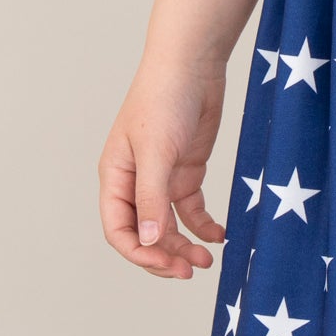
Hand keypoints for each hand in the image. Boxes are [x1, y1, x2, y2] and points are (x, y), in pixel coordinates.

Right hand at [98, 54, 229, 279]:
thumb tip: (150, 242)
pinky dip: (203, 225)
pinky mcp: (187, 170)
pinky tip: (219, 235)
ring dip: (184, 245)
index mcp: (115, 178)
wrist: (193, 64)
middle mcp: (135, 182)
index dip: (140, 254)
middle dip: (164, 256)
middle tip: (191, 271)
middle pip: (145, 234)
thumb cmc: (163, 99)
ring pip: (169, 225)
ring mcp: (162, 177)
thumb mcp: (157, 151)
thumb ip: (153, 197)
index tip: (168, 265)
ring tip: (207, 260)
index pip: (119, 230)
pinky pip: (192, 208)